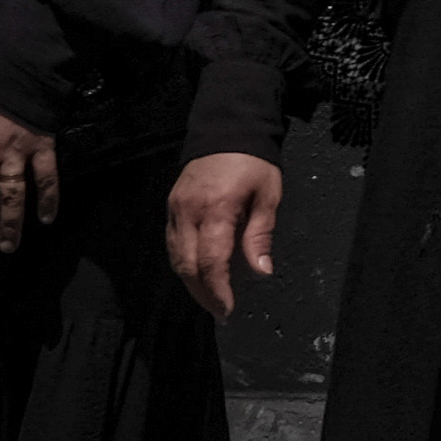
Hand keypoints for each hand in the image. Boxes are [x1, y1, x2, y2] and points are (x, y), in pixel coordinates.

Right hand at [168, 154, 281, 320]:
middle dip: (203, 293)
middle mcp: (189, 211)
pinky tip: (197, 274)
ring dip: (191, 282)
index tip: (228, 309)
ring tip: (210, 299)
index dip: (218, 290)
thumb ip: (260, 235)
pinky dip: (183, 263)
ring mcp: (176, 209)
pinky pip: (173, 243)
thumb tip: (262, 271)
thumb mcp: (268, 195)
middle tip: (220, 311)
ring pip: (176, 257)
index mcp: (217, 209)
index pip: (211, 261)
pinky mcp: (171, 206)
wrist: (227, 128)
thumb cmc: (253, 162)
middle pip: (187, 265)